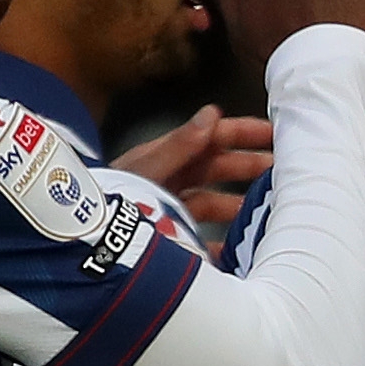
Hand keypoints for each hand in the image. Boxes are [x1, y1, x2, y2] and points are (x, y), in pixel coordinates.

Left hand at [114, 107, 273, 238]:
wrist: (82, 238)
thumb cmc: (111, 198)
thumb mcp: (147, 169)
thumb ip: (180, 145)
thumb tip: (212, 114)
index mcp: (166, 157)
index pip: (210, 137)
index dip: (242, 133)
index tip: (275, 134)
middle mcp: (169, 180)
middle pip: (215, 169)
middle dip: (248, 167)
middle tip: (282, 170)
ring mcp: (169, 209)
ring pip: (212, 204)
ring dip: (238, 205)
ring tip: (266, 210)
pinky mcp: (169, 238)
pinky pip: (201, 240)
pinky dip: (221, 245)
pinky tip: (239, 250)